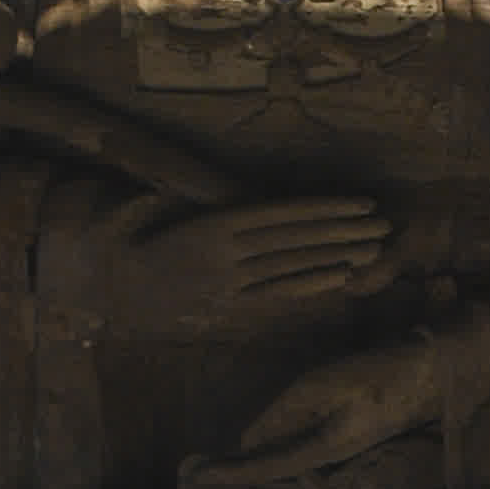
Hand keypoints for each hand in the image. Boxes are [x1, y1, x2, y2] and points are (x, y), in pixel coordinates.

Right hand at [101, 193, 401, 339]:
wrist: (105, 294)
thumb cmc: (128, 240)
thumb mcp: (154, 207)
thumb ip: (193, 192)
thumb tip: (217, 180)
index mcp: (213, 226)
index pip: (283, 216)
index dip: (326, 210)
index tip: (360, 204)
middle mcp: (227, 257)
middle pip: (297, 242)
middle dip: (344, 232)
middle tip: (384, 225)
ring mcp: (230, 286)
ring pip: (293, 268)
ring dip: (337, 257)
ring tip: (373, 248)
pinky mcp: (228, 308)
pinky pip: (277, 296)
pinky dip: (311, 285)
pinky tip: (341, 276)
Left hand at [197, 330, 461, 485]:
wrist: (431, 372)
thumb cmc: (378, 373)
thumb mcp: (322, 385)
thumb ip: (284, 413)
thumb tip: (250, 442)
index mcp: (325, 449)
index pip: (266, 467)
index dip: (231, 473)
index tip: (198, 477)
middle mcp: (329, 458)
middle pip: (274, 474)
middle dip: (237, 476)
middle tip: (195, 473)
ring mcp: (338, 449)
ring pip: (284, 463)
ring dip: (252, 464)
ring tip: (216, 464)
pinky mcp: (344, 437)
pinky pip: (298, 450)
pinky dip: (272, 450)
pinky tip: (255, 446)